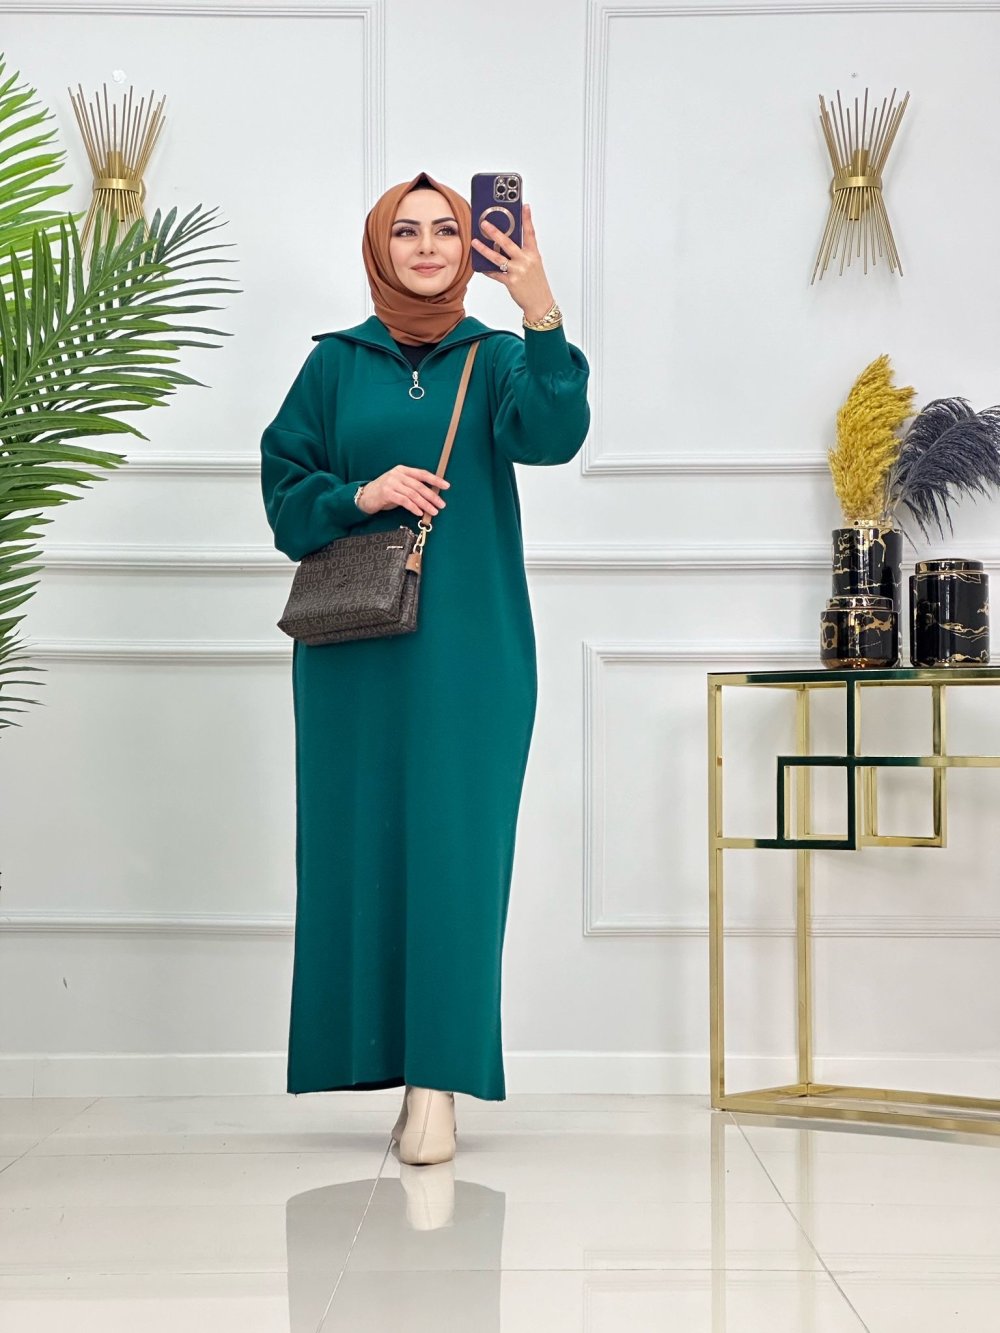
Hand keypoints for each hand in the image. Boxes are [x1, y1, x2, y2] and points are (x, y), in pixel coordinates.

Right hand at [357, 465, 449, 519]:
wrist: (365, 496)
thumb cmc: (386, 492)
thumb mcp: (400, 485)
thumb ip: (413, 487)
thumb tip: (431, 495)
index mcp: (403, 470)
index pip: (422, 473)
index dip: (435, 480)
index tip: (446, 486)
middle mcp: (397, 474)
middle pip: (419, 485)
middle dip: (432, 496)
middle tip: (442, 504)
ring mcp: (391, 483)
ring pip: (413, 494)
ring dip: (425, 504)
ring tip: (433, 511)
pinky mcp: (386, 493)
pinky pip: (404, 501)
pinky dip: (413, 507)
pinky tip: (419, 512)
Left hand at [471, 202, 554, 322]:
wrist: (540, 303)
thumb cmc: (536, 284)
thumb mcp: (534, 265)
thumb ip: (523, 254)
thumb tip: (506, 245)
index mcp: (533, 255)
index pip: (530, 233)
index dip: (527, 219)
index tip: (524, 206)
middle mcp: (525, 261)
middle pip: (508, 243)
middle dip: (494, 232)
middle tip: (484, 223)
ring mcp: (518, 271)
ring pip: (497, 257)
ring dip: (484, 249)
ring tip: (474, 242)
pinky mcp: (510, 281)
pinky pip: (495, 273)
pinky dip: (487, 270)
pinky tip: (480, 266)